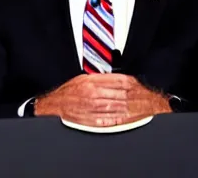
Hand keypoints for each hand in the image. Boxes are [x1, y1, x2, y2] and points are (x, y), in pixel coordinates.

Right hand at [34, 74, 170, 126]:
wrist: (56, 104)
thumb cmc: (68, 91)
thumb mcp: (82, 79)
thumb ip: (98, 79)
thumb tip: (115, 79)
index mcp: (91, 82)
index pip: (117, 80)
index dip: (129, 81)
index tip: (136, 82)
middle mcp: (93, 94)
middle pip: (120, 94)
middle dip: (132, 95)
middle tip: (141, 95)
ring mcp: (94, 108)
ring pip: (118, 107)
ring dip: (128, 107)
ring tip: (137, 106)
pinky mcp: (93, 120)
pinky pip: (111, 119)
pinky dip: (120, 118)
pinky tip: (126, 117)